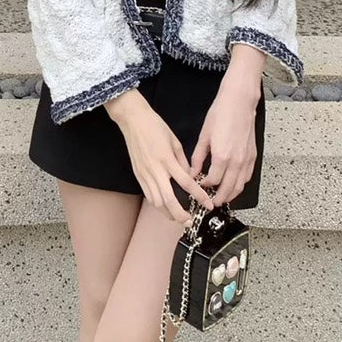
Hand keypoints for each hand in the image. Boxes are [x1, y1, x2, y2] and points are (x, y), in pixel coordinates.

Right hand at [119, 108, 215, 225]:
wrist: (133, 120)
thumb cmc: (155, 126)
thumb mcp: (174, 141)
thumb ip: (183, 161)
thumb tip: (189, 176)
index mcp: (167, 159)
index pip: (186, 183)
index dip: (199, 196)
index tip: (208, 204)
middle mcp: (156, 170)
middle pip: (168, 200)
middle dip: (180, 214)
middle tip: (189, 221)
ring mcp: (145, 174)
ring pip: (156, 202)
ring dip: (167, 212)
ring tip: (177, 217)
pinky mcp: (138, 175)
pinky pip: (148, 195)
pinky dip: (157, 204)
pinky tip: (164, 206)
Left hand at [189, 74, 259, 205]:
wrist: (239, 102)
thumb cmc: (221, 114)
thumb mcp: (204, 135)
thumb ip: (198, 157)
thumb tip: (193, 171)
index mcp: (222, 157)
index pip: (213, 181)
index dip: (204, 186)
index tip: (199, 185)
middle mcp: (236, 162)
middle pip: (228, 189)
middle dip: (219, 198)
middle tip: (211, 202)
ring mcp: (247, 160)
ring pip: (240, 186)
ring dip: (231, 195)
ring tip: (222, 198)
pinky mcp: (253, 156)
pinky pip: (247, 177)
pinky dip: (241, 184)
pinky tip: (234, 184)